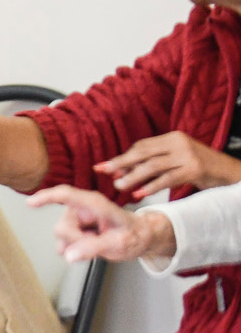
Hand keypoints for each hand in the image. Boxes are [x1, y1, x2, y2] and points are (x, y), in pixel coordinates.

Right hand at [34, 185, 176, 263]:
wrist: (141, 237)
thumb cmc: (134, 235)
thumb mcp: (119, 244)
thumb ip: (93, 248)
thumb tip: (68, 255)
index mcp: (95, 203)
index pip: (66, 195)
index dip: (46, 197)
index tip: (30, 202)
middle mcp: (82, 207)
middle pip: (62, 226)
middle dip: (75, 241)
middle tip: (96, 246)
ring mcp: (77, 217)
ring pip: (62, 236)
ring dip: (76, 245)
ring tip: (97, 246)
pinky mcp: (74, 226)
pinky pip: (64, 240)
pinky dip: (74, 247)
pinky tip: (88, 248)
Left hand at [95, 132, 240, 200]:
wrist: (229, 173)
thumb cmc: (199, 168)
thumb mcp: (175, 161)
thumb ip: (152, 164)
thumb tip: (120, 172)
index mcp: (172, 138)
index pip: (142, 146)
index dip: (123, 157)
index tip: (105, 167)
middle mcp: (178, 143)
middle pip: (144, 153)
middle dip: (122, 163)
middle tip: (103, 172)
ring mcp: (188, 155)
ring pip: (154, 166)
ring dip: (134, 176)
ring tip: (119, 186)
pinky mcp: (195, 169)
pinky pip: (168, 178)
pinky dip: (152, 186)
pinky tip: (139, 194)